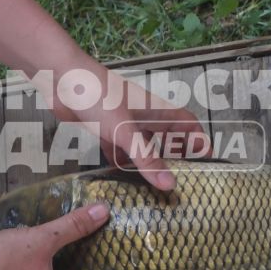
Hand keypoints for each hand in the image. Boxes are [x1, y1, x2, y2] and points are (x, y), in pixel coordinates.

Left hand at [55, 70, 207, 191]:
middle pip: (167, 138)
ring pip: (142, 147)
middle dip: (176, 158)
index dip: (199, 141)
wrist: (62, 78)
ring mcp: (123, 123)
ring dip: (148, 164)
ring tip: (156, 190)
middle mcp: (143, 117)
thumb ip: (147, 157)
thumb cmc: (99, 96)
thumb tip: (171, 185)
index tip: (208, 162)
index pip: (187, 124)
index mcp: (156, 111)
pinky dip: (122, 164)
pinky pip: (118, 150)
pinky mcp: (103, 130)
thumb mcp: (125, 130)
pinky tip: (123, 182)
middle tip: (183, 183)